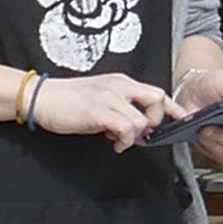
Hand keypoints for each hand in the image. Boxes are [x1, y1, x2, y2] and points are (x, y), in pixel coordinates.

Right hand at [27, 71, 180, 144]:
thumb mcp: (101, 97)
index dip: (172, 108)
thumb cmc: (68, 100)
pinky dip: (124, 140)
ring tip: (121, 139)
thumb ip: (121, 106)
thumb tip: (139, 126)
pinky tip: (113, 141)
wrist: (42, 98)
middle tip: (143, 133)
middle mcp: (118, 86)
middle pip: (157, 99)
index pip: (156, 91)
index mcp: (120, 82)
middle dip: (157, 120)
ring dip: (136, 135)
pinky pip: (125, 128)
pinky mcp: (98, 111)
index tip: (180, 119)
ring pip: (142, 120)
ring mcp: (108, 97)